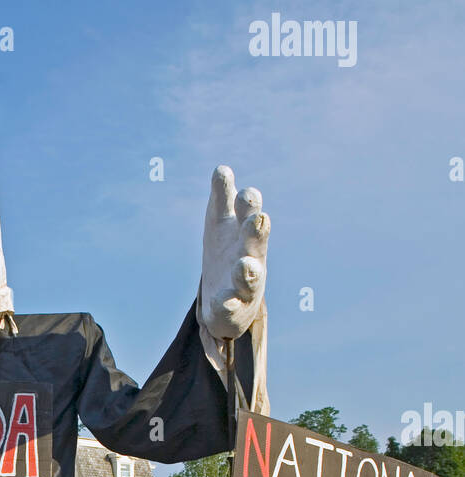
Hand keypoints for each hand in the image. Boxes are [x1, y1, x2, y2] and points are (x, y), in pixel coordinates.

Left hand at [201, 165, 269, 339]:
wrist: (227, 301)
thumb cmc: (226, 253)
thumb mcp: (220, 223)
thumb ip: (221, 198)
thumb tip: (221, 169)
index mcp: (245, 230)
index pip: (248, 210)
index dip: (245, 199)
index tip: (236, 186)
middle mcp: (251, 253)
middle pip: (256, 239)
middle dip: (256, 228)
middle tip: (256, 218)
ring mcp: (244, 282)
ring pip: (250, 274)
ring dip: (247, 269)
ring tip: (242, 264)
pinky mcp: (233, 306)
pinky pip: (231, 305)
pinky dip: (229, 303)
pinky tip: (224, 301)